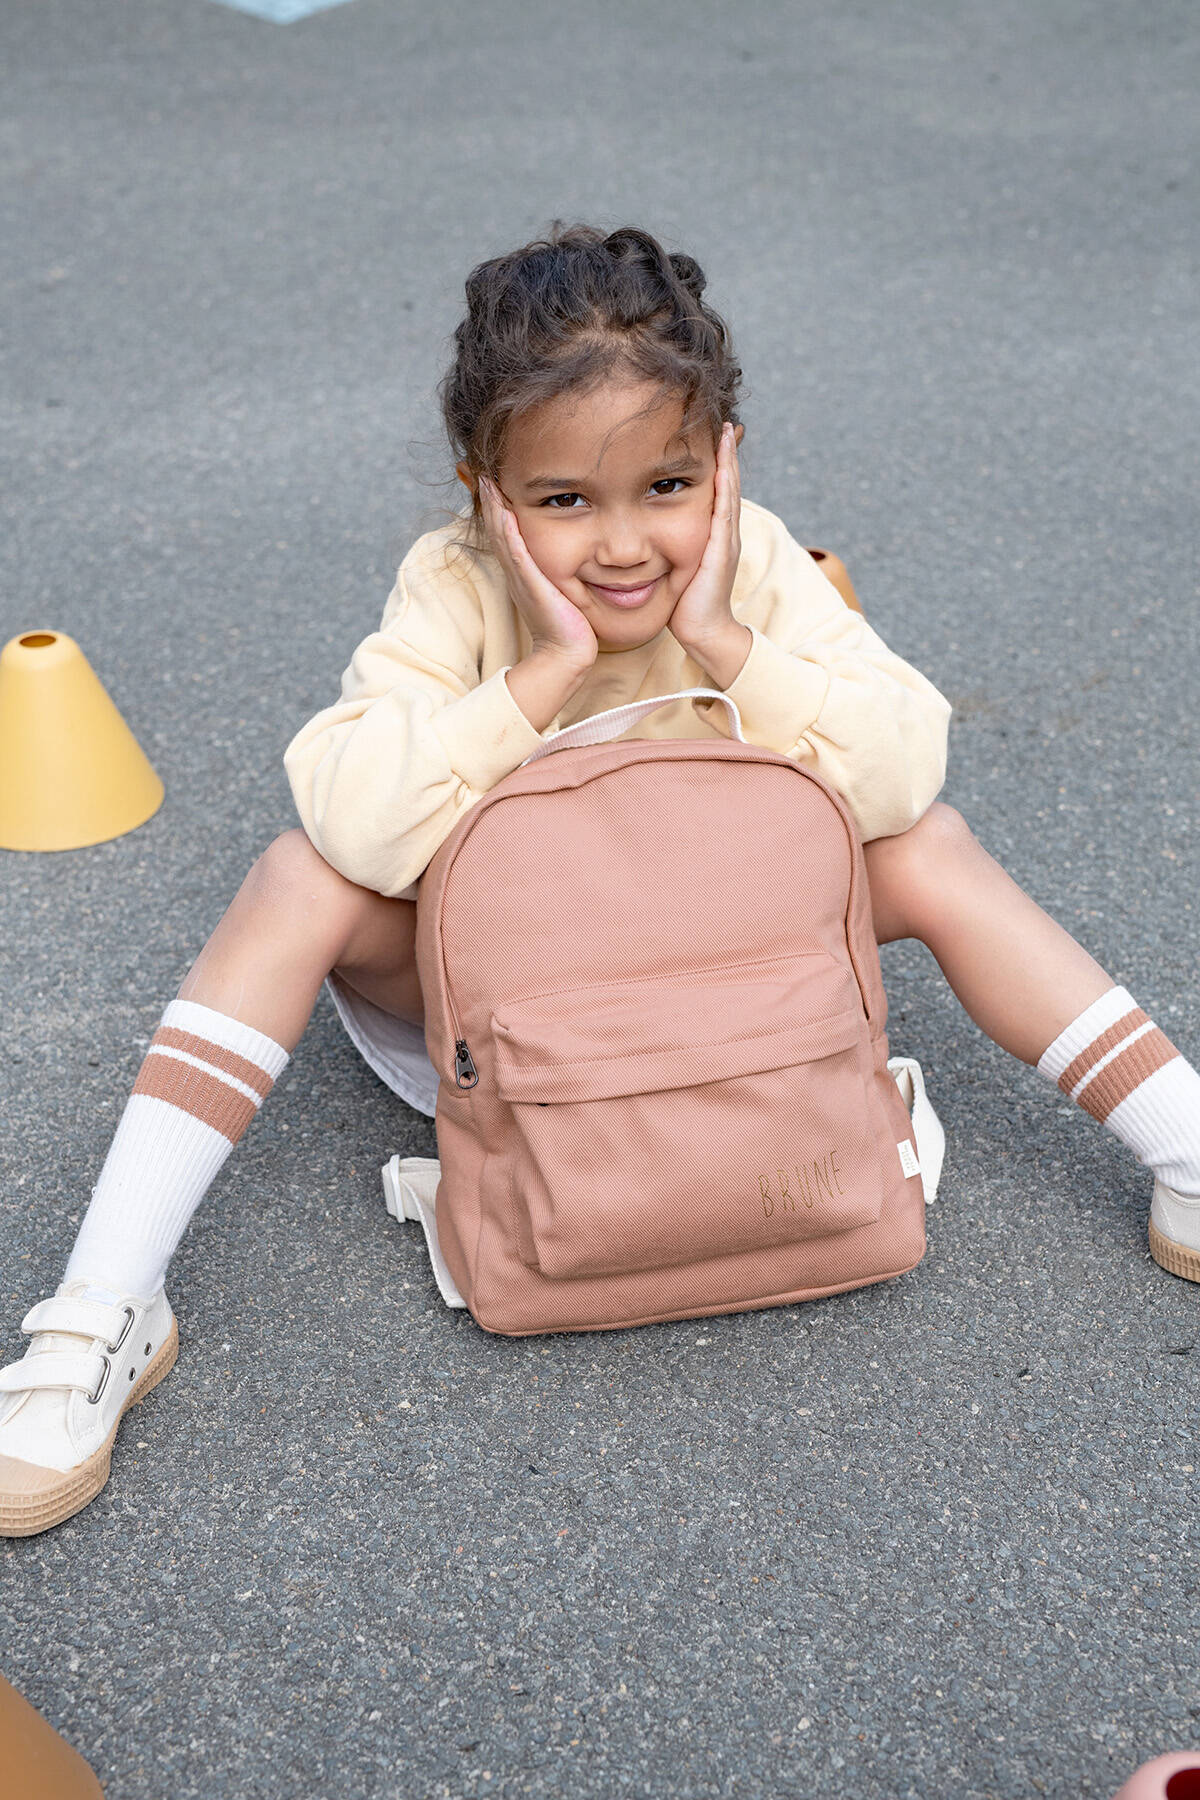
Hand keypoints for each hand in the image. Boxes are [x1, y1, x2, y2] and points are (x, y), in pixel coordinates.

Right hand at [479, 477, 598, 670]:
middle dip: (490, 501)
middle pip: (497, 530)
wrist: (567, 653)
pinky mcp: (531, 585)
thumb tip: (567, 557)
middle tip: (483, 474)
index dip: (497, 508)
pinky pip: (517, 554)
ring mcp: (521, 578)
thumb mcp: (558, 591)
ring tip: (488, 483)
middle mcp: (516, 573)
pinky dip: (509, 532)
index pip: (506, 533)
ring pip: (502, 537)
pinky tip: (505, 513)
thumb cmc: (567, 625)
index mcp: (521, 572)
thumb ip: (554, 573)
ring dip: (494, 509)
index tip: (493, 482)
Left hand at [666, 422, 742, 653]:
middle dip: (728, 454)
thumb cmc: (686, 605)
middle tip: (727, 423)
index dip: (717, 465)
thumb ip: (668, 549)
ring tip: (728, 433)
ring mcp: (725, 540)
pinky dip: (726, 486)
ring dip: (729, 461)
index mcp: (713, 535)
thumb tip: (648, 538)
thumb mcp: (676, 568)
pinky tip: (723, 467)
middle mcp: (724, 533)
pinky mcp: (720, 550)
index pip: (717, 492)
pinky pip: (724, 511)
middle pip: (728, 484)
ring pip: (729, 492)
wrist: (703, 632)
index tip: (713, 437)